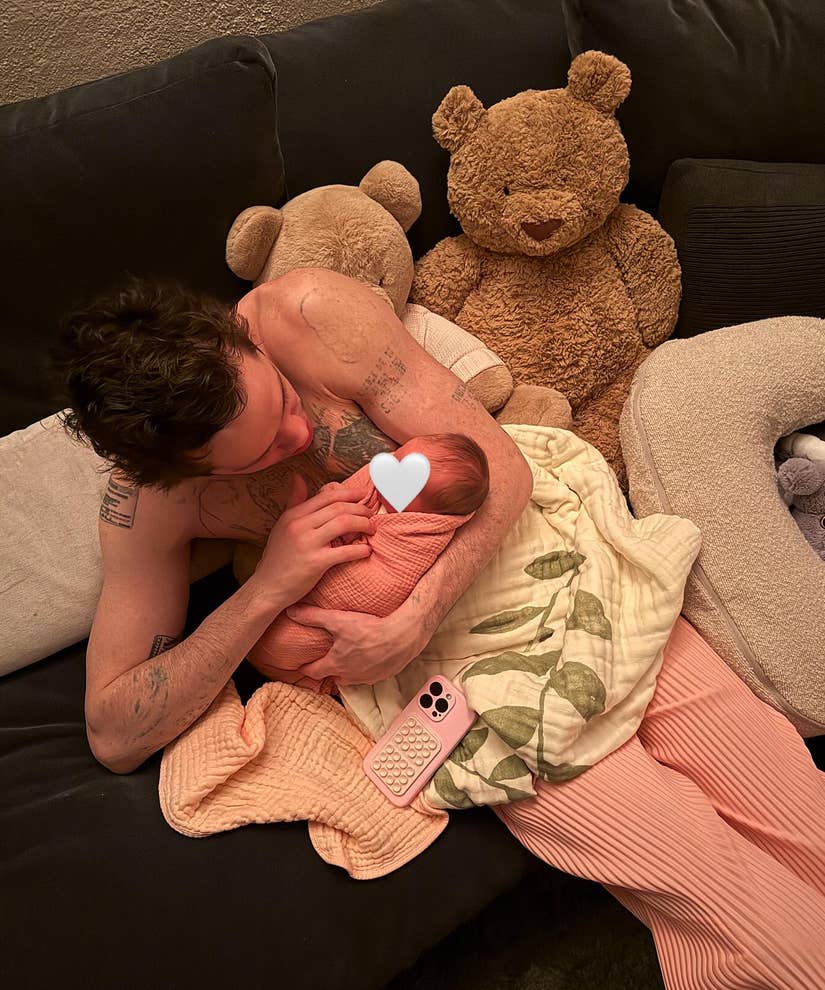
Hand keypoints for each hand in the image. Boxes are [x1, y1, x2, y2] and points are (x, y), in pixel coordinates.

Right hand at [253, 473, 375, 603]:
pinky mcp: (316, 563)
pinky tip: (366, 550)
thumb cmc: (277, 558)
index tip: (361, 494)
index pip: (326, 496)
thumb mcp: (282, 525)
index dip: (348, 493)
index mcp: (293, 515)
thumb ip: (294, 502)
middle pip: (338, 507)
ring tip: (371, 528)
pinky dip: (359, 550)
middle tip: (370, 512)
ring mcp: (308, 543)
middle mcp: (299, 525)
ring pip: (344, 523)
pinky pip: (344, 551)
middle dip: (359, 508)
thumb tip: (298, 478)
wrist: (267, 587)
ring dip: (363, 524)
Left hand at [282, 604, 427, 685]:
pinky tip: (369, 658)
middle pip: (333, 677)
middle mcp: (350, 675)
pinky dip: (366, 669)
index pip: (313, 672)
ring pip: (351, 678)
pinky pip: (369, 676)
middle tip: (325, 662)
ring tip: (348, 660)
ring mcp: (367, 677)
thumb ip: (313, 616)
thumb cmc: (371, 629)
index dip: (306, 668)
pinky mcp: (383, 675)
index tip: (301, 666)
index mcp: (336, 664)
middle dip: (328, 671)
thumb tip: (291, 611)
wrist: (403, 636)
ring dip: (348, 671)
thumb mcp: (338, 620)